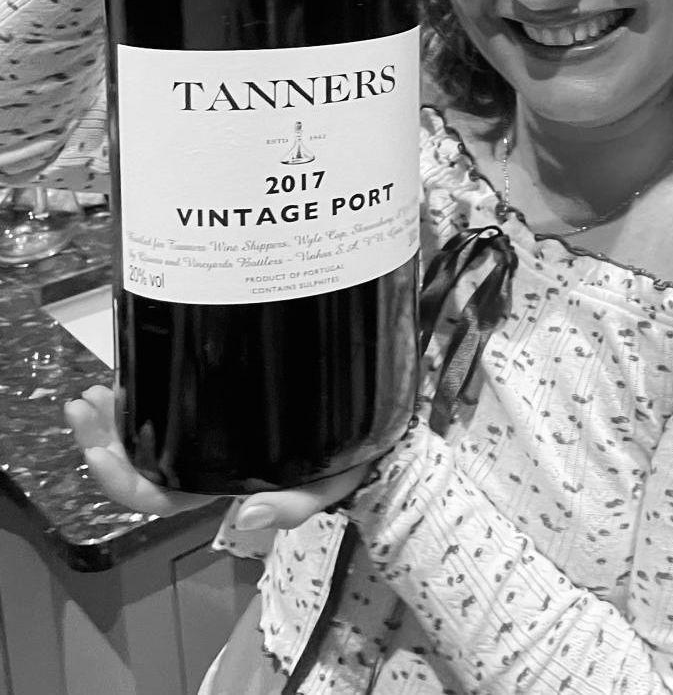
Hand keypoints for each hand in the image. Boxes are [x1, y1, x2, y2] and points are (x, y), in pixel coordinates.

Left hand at [65, 385, 368, 529]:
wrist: (376, 426)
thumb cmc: (349, 460)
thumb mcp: (329, 483)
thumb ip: (294, 505)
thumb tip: (246, 517)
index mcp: (220, 487)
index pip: (158, 496)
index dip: (122, 481)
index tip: (100, 450)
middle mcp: (204, 462)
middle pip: (136, 465)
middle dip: (101, 439)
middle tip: (85, 402)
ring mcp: (207, 431)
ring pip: (144, 433)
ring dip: (112, 415)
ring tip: (97, 389)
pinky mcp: (217, 398)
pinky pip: (167, 400)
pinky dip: (143, 388)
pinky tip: (133, 368)